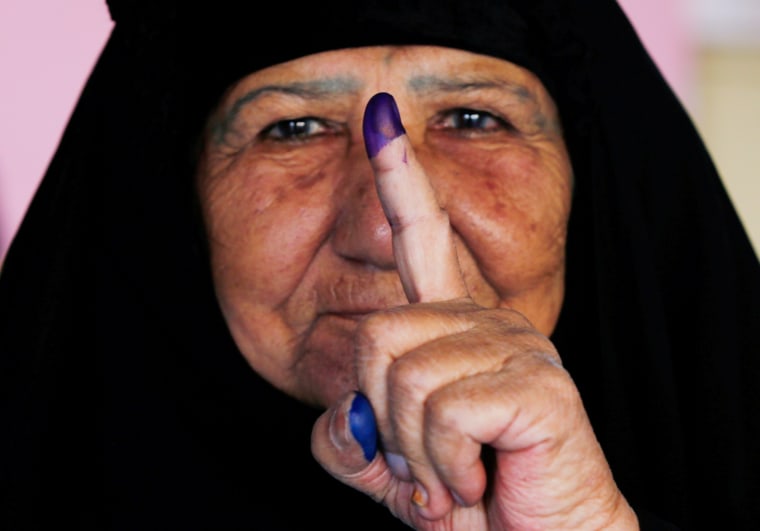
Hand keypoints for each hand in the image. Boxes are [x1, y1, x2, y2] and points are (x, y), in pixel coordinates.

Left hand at [311, 93, 637, 529]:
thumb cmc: (468, 498)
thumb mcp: (389, 468)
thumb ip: (349, 438)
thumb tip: (348, 413)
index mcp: (453, 327)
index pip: (422, 236)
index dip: (398, 176)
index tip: (378, 115)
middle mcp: (488, 320)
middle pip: (373, 334)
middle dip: (382, 420)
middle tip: (428, 460)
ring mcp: (516, 347)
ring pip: (399, 376)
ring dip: (412, 453)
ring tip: (456, 474)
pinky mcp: (537, 384)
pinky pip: (440, 411)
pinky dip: (441, 469)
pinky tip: (477, 479)